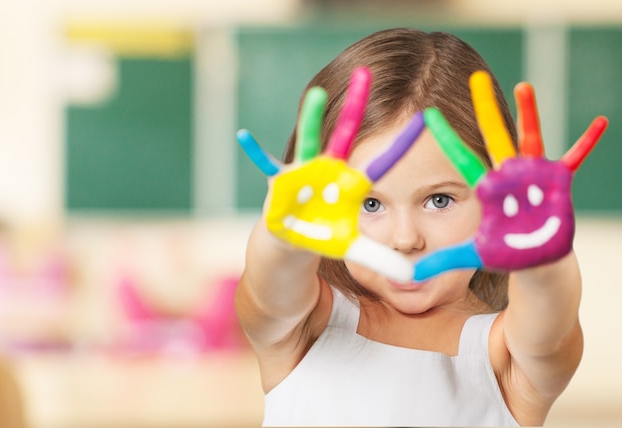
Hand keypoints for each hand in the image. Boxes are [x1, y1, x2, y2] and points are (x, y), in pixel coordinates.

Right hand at [237, 67, 424, 281]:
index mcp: (350, 184)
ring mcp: (304, 173)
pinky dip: (255, 152)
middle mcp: (329, 170)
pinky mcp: (280, 184)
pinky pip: (266, 166)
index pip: (381, 163)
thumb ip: (381, 259)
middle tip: (367, 72)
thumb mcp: (354, 249)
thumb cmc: (324, 237)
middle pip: (345, 135)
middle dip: (355, 106)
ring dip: (311, 119)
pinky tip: (244, 135)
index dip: (401, 145)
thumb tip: (412, 277)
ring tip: (316, 95)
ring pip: (309, 142)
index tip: (425, 118)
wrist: (292, 242)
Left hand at [416, 71, 607, 280]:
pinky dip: (587, 142)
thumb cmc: (504, 252)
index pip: (462, 160)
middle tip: (475, 78)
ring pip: (528, 139)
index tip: (428, 116)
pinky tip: (600, 123)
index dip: (447, 139)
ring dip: (529, 113)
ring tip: (523, 86)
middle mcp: (507, 175)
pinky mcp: (556, 181)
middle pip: (493, 137)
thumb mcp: (471, 254)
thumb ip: (441, 260)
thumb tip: (407, 277)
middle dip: (485, 109)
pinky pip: (575, 159)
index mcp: (487, 189)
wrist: (535, 260)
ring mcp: (532, 175)